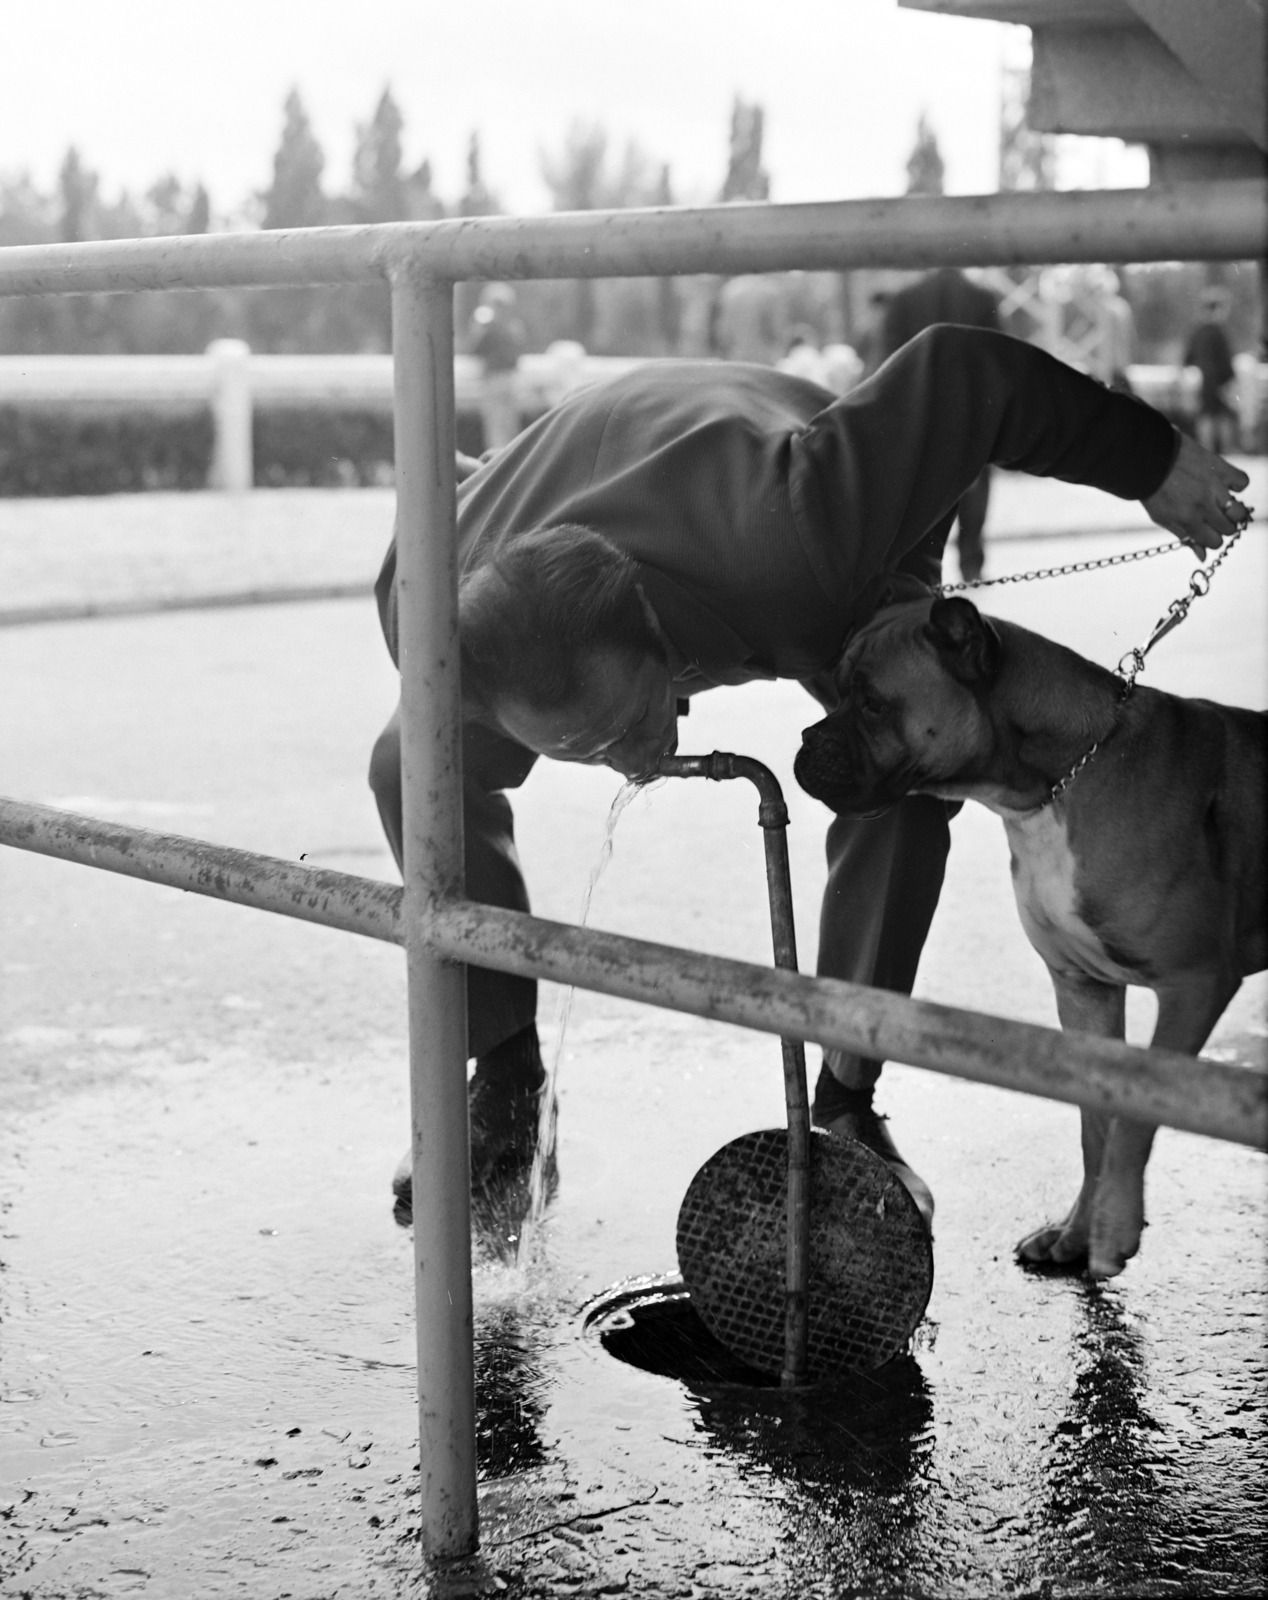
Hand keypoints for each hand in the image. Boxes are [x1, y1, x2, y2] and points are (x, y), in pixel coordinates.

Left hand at [1141, 433, 1250, 553]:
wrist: (1148, 458)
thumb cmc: (1154, 491)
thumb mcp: (1163, 518)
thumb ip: (1185, 537)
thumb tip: (1204, 557)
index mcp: (1187, 520)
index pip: (1215, 542)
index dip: (1212, 539)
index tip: (1206, 531)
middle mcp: (1203, 505)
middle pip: (1229, 529)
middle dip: (1222, 527)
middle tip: (1212, 517)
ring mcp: (1214, 487)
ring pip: (1240, 511)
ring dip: (1234, 511)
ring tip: (1222, 504)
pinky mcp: (1220, 468)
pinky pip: (1243, 482)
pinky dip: (1237, 485)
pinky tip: (1225, 485)